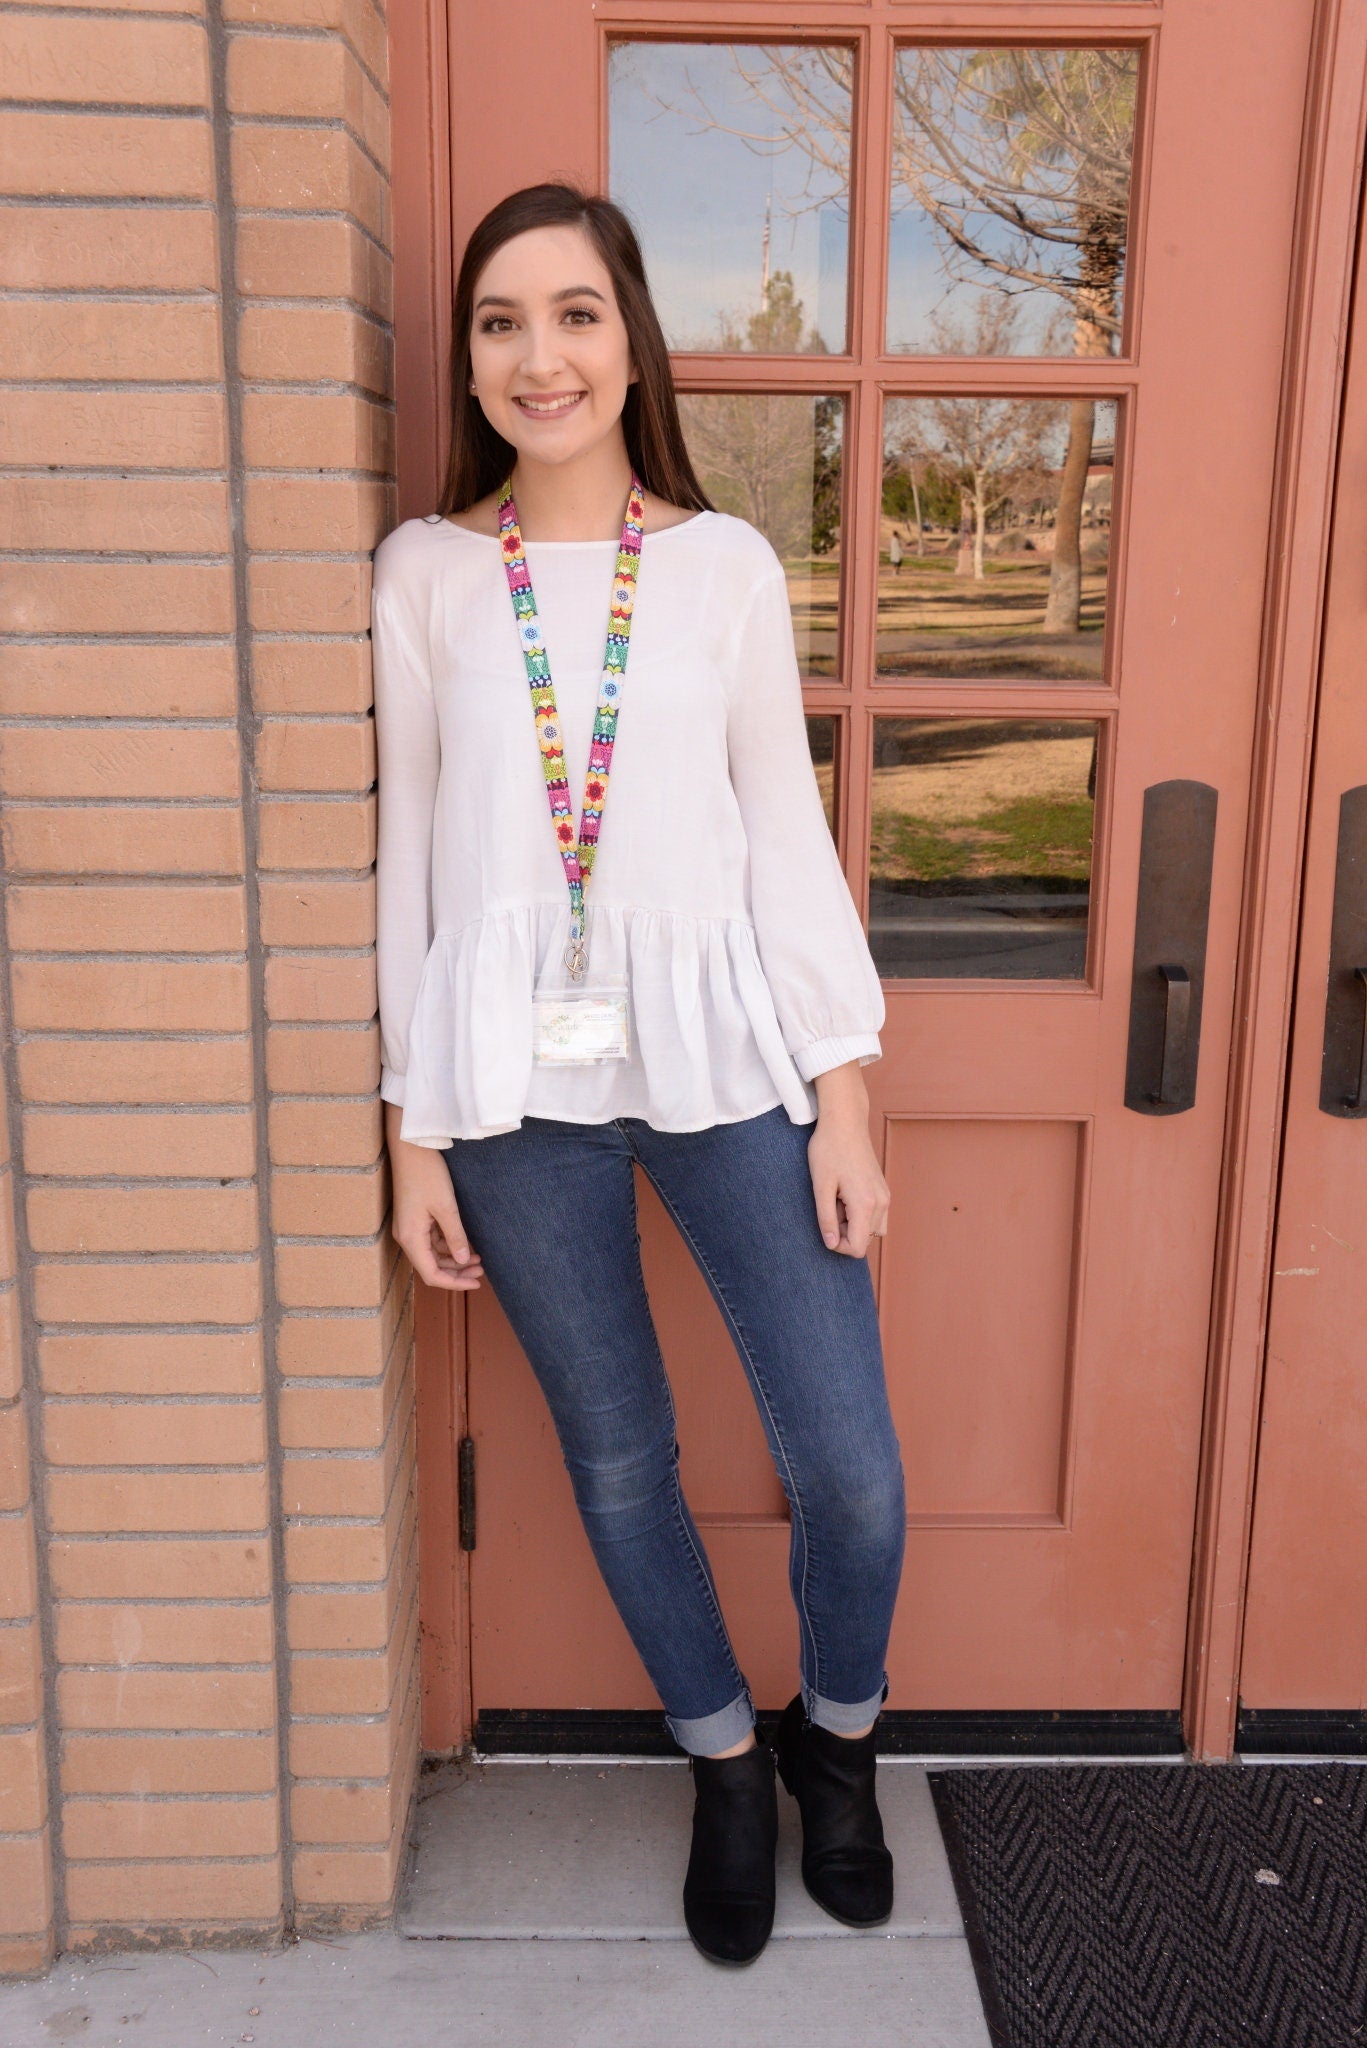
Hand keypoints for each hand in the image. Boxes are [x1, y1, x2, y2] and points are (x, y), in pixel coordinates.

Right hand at [384, 1102, 484, 1291]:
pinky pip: (431, 1240)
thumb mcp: (446, 1207)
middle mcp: (407, 1237)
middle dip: (457, 1272)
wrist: (410, 1147)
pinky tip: (466, 1243)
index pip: (432, 1274)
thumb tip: (465, 1260)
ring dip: (454, 1259)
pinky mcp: (414, 1218)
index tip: (476, 1284)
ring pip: (432, 1254)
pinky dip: (448, 1245)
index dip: (454, 1283)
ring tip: (479, 1259)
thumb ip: (455, 1236)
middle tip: (482, 1272)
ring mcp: (410, 1227)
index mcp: (411, 1238)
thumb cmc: (426, 1174)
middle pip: (431, 1266)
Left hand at [807, 1063, 890, 1257]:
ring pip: (872, 1229)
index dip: (838, 1246)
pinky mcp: (883, 1189)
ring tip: (837, 1202)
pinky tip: (845, 1195)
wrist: (845, 1121)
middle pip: (865, 1240)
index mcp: (865, 1204)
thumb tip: (830, 1244)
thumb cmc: (829, 1149)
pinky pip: (876, 1215)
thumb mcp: (821, 1186)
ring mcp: (885, 1195)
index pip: (857, 1247)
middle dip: (844, 1232)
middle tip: (829, 1207)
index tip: (824, 1227)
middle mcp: (881, 1202)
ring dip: (854, 1225)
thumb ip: (826, 1218)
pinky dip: (860, 1214)